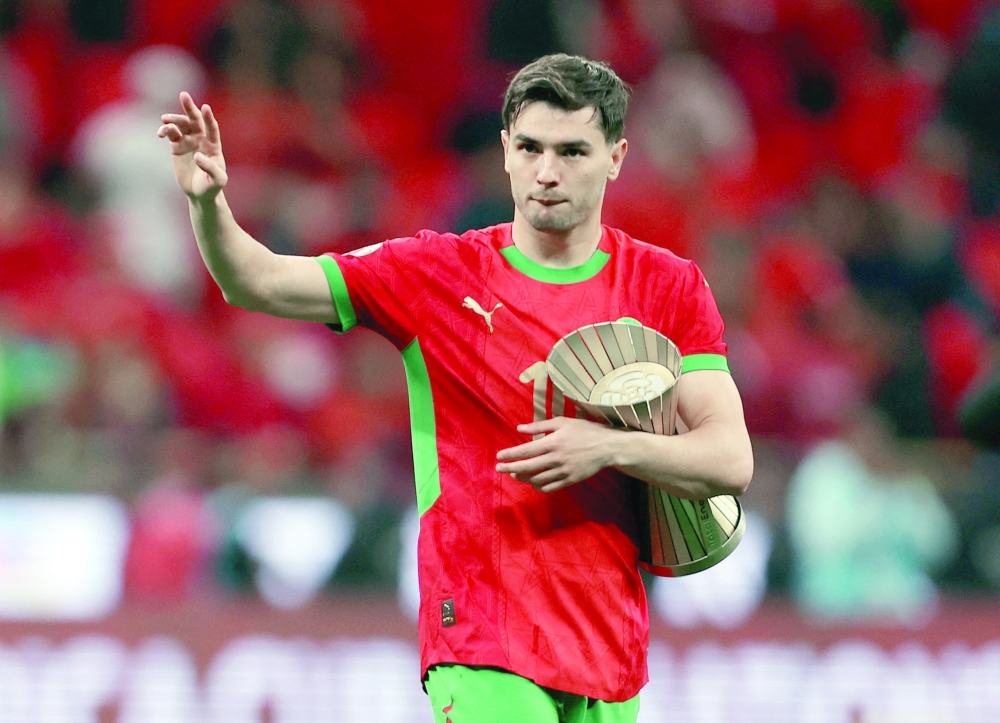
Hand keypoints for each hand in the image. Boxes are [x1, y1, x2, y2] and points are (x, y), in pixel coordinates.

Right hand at [157, 91, 227, 200]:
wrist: (199, 193)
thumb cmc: (211, 186)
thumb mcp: (217, 180)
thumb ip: (210, 168)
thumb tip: (197, 155)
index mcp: (213, 145)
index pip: (212, 128)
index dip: (208, 118)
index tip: (205, 107)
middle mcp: (201, 139)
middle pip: (195, 120)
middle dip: (189, 108)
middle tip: (183, 95)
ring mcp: (188, 141)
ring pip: (181, 124)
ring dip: (173, 120)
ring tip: (165, 120)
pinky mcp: (177, 146)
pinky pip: (171, 133)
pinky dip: (165, 130)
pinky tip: (161, 133)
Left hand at [495, 417, 619, 492]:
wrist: (607, 447)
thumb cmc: (584, 430)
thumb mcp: (562, 422)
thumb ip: (540, 426)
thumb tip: (519, 428)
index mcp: (553, 442)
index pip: (526, 451)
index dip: (510, 454)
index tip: (499, 457)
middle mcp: (556, 458)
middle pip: (527, 466)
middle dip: (510, 468)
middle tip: (498, 469)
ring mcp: (563, 471)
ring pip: (537, 479)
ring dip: (523, 478)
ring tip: (515, 474)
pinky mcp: (570, 480)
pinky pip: (550, 488)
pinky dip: (538, 487)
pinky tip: (533, 483)